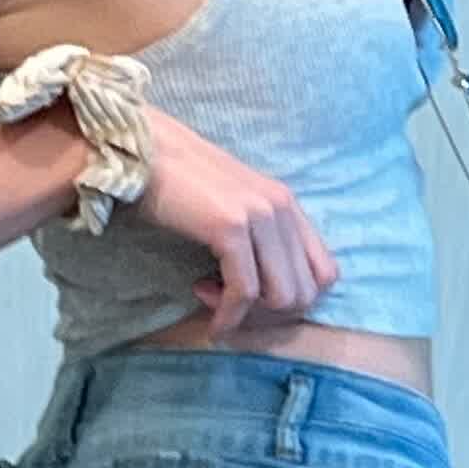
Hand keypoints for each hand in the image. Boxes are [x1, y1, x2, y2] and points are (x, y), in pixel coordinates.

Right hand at [134, 110, 342, 341]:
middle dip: (269, 316)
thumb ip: (260, 238)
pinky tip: (209, 312)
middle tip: (230, 305)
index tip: (255, 300)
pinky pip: (244, 291)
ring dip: (248, 315)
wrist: (143, 151)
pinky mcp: (231, 226)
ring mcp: (260, 215)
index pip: (325, 273)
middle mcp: (282, 207)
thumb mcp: (234, 208)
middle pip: (306, 293)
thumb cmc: (179, 183)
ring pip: (282, 298)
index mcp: (287, 204)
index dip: (294, 300)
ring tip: (211, 298)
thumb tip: (268, 291)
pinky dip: (228, 315)